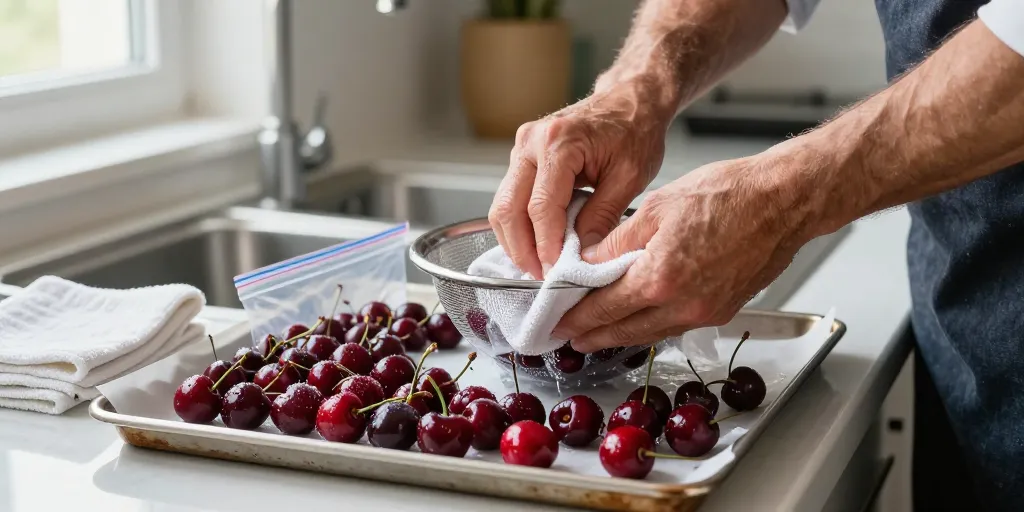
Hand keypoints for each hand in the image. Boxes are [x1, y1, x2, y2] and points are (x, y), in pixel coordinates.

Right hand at [487, 86, 670, 278]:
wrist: (630, 99)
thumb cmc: (635, 130)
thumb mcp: (630, 177)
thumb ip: (603, 217)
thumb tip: (582, 256)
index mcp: (559, 143)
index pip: (541, 207)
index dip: (546, 245)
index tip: (556, 272)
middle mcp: (531, 142)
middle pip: (508, 209)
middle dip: (521, 250)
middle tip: (540, 276)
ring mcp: (522, 147)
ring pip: (503, 206)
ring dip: (516, 240)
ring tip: (538, 266)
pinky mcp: (522, 156)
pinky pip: (511, 197)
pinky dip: (520, 225)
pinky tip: (536, 244)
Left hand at [551, 154, 811, 351]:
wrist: (784, 201)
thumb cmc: (730, 195)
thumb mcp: (659, 206)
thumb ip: (618, 241)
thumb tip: (588, 261)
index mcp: (661, 278)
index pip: (604, 309)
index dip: (577, 318)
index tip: (559, 322)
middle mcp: (683, 304)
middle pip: (625, 330)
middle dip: (594, 336)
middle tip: (570, 337)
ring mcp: (705, 312)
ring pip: (652, 333)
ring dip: (622, 335)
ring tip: (599, 333)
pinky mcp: (723, 310)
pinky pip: (677, 325)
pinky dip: (653, 325)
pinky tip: (641, 318)